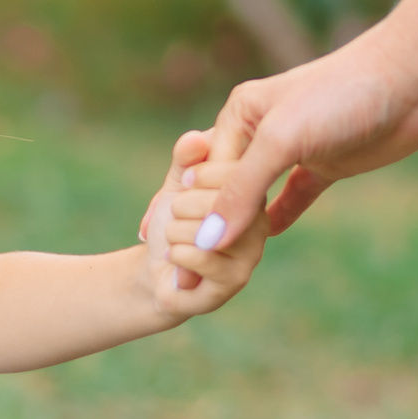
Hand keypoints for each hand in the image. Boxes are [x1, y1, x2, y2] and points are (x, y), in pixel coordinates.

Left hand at [135, 129, 260, 315]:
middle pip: (217, 199)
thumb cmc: (172, 222)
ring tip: (177, 242)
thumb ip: (185, 160)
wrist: (157, 270)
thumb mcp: (176, 184)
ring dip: (175, 233)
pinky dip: (176, 255)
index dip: (194, 176)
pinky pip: (200, 256)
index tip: (183, 188)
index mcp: (251, 188)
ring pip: (207, 229)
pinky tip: (177, 260)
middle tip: (178, 221)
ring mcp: (253, 251)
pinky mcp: (237, 279)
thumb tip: (193, 139)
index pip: (228, 168)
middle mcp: (260, 218)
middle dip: (180, 207)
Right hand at [204, 26, 417, 248]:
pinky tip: (266, 241)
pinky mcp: (325, 165)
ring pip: (258, 195)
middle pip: (226, 186)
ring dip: (244, 225)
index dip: (197, 213)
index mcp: (239, 115)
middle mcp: (261, 131)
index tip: (187, 254)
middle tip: (198, 267)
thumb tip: (209, 239)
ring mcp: (295, 149)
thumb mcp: (281, 140)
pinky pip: (293, 197)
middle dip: (215, 222)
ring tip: (224, 264)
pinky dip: (280, 217)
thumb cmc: (339, 96)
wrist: (409, 81)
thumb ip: (242, 189)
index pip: (204, 173)